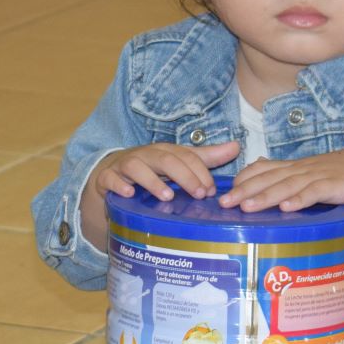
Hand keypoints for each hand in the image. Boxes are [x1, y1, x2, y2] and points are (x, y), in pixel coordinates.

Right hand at [90, 140, 239, 203]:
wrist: (112, 173)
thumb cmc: (151, 169)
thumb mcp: (177, 162)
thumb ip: (205, 157)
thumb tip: (237, 146)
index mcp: (165, 151)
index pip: (185, 156)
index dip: (200, 171)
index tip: (211, 191)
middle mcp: (145, 155)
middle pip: (165, 160)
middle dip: (184, 176)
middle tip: (199, 195)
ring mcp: (124, 166)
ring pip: (137, 167)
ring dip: (153, 181)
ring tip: (167, 197)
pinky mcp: (107, 178)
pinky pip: (110, 179)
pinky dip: (119, 185)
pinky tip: (129, 193)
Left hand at [219, 149, 343, 224]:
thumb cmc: (333, 175)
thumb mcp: (304, 174)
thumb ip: (280, 175)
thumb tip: (252, 173)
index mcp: (290, 168)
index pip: (260, 171)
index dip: (242, 181)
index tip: (222, 194)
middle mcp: (299, 170)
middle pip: (268, 179)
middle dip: (245, 191)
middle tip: (225, 203)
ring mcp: (316, 177)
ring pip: (286, 186)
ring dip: (266, 196)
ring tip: (247, 207)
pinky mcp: (333, 186)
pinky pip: (315, 192)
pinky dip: (300, 200)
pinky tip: (287, 208)